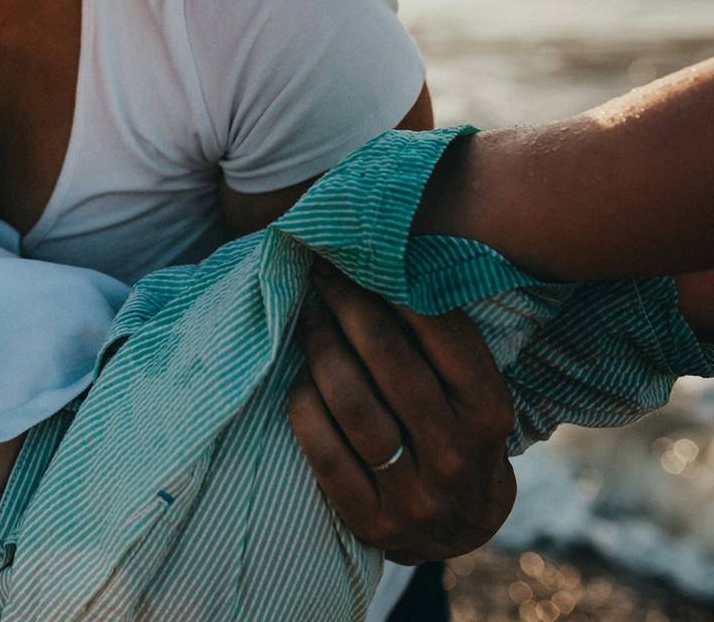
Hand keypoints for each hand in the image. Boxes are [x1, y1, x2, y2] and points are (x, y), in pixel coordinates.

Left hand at [286, 262, 516, 563]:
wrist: (456, 531)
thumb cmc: (457, 437)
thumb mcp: (473, 396)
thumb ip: (443, 346)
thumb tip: (388, 263)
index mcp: (489, 415)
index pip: (445, 337)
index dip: (397, 289)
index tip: (362, 257)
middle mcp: (457, 455)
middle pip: (391, 363)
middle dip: (350, 307)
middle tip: (322, 274)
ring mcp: (413, 494)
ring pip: (353, 405)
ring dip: (321, 349)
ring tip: (306, 316)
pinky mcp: (370, 519)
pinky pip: (322, 449)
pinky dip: (304, 404)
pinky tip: (298, 377)